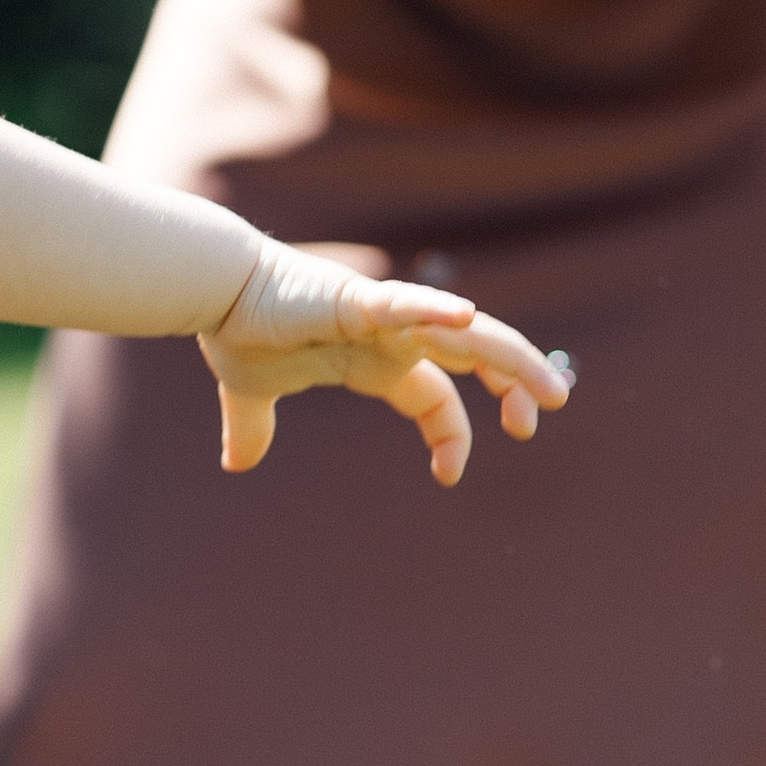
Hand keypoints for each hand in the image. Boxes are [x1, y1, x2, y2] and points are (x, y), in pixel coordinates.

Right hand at [198, 239, 570, 486]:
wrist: (213, 289)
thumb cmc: (238, 329)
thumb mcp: (254, 395)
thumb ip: (255, 428)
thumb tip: (236, 464)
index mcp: (378, 361)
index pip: (437, 399)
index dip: (454, 436)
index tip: (448, 476)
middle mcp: (394, 338)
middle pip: (478, 358)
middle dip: (519, 384)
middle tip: (550, 411)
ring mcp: (384, 318)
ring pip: (468, 336)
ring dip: (515, 360)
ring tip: (552, 387)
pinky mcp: (358, 302)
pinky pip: (405, 305)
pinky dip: (437, 311)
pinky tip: (468, 319)